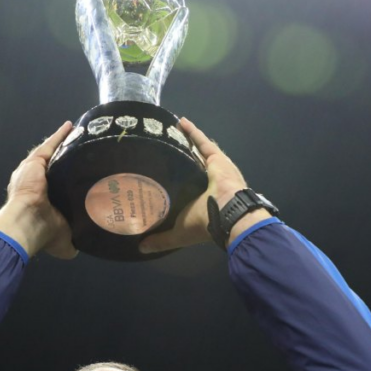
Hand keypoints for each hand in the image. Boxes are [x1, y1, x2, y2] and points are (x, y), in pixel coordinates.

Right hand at [0, 122, 77, 258]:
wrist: (28, 223)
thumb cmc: (43, 233)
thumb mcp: (62, 243)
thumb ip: (71, 243)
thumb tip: (79, 247)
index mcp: (37, 201)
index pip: (54, 188)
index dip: (63, 183)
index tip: (77, 179)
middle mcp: (33, 184)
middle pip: (52, 168)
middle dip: (64, 161)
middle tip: (82, 154)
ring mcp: (33, 171)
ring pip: (51, 154)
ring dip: (63, 145)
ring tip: (79, 136)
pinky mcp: (35, 162)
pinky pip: (50, 145)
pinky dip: (59, 136)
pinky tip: (70, 127)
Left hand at [139, 118, 268, 252]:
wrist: (229, 212)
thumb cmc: (204, 222)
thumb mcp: (179, 233)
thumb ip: (161, 240)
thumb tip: (141, 248)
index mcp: (202, 203)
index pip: (186, 192)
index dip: (176, 186)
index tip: (161, 179)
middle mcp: (208, 186)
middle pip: (190, 170)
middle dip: (179, 161)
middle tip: (160, 152)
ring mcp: (214, 171)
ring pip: (196, 154)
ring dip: (185, 144)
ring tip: (169, 134)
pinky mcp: (216, 159)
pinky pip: (202, 142)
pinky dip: (192, 132)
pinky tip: (180, 121)